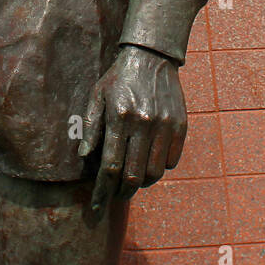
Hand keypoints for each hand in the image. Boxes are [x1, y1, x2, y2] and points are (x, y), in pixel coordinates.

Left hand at [79, 44, 187, 210]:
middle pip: (134, 175)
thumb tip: (84, 159)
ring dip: (142, 183)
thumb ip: (91, 128)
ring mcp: (165, 125)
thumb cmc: (118, 79)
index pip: (110, 166)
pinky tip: (149, 162)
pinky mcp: (180, 125)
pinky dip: (160, 168)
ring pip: (155, 172)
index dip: (102, 191)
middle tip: (115, 195)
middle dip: (122, 192)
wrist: (151, 57)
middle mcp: (144, 123)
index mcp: (120, 117)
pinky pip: (171, 161)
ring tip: (132, 180)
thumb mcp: (97, 97)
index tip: (97, 207)